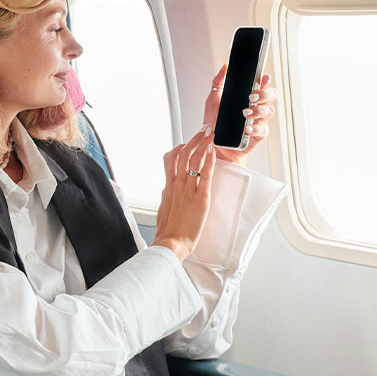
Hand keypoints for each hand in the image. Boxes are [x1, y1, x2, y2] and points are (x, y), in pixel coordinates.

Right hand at [151, 126, 217, 261]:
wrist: (169, 243)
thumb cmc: (167, 231)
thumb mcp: (163, 208)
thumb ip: (167, 196)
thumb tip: (167, 190)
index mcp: (168, 187)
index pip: (171, 159)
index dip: (180, 147)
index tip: (188, 142)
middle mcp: (176, 185)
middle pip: (183, 154)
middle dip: (195, 140)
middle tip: (204, 131)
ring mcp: (187, 190)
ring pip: (193, 160)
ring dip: (203, 145)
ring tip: (211, 136)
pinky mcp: (200, 198)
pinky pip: (204, 175)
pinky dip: (209, 161)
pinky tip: (213, 153)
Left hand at [202, 65, 278, 164]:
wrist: (212, 143)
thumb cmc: (215, 122)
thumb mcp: (213, 99)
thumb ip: (218, 82)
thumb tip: (225, 67)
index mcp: (248, 97)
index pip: (262, 85)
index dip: (265, 80)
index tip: (263, 77)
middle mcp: (256, 108)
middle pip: (271, 96)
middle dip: (264, 94)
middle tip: (251, 96)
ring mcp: (258, 121)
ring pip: (269, 111)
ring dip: (258, 110)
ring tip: (246, 112)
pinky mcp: (257, 135)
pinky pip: (262, 130)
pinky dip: (255, 128)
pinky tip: (247, 128)